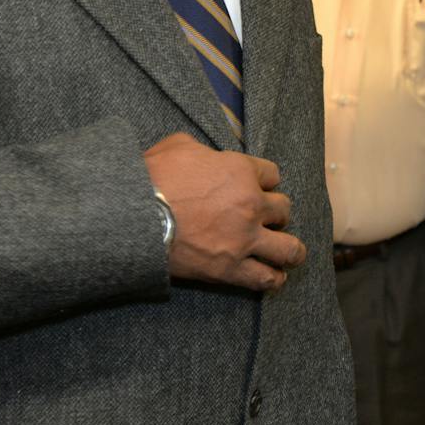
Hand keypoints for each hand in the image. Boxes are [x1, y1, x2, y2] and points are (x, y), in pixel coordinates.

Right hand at [144, 133, 306, 291]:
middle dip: (276, 213)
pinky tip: (275, 278)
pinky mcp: (230, 268)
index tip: (259, 186)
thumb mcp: (178, 145)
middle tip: (268, 219)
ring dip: (291, 250)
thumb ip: (201, 149)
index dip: (265, 180)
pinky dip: (273, 279)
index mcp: (241, 171)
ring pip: (288, 248)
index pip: (272, 174)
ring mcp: (244, 239)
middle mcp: (251, 204)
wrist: (133, 216)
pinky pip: (265, 278)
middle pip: (283, 209)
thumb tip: (202, 155)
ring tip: (291, 254)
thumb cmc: (153, 177)